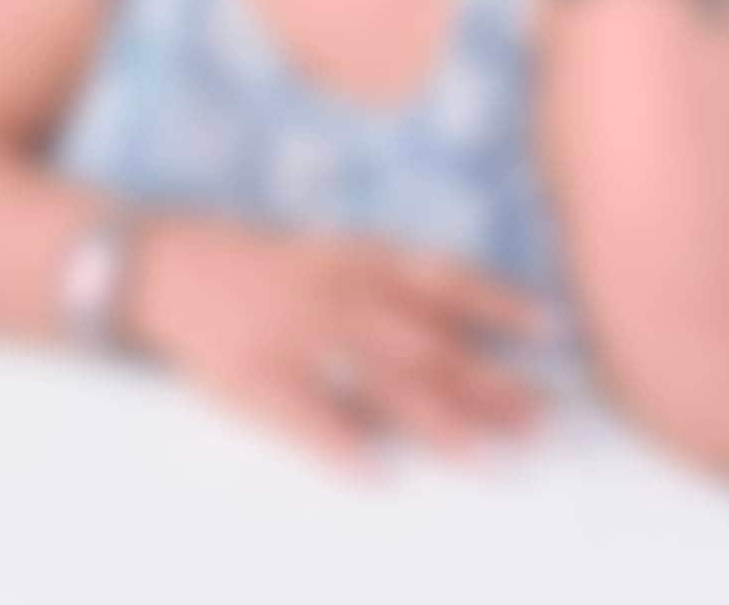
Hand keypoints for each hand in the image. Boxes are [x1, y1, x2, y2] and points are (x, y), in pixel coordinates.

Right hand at [125, 216, 551, 470]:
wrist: (174, 266)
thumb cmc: (270, 268)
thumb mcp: (337, 255)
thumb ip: (399, 287)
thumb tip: (476, 326)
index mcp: (360, 261)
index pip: (444, 281)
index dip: (500, 304)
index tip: (553, 327)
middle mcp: (338, 294)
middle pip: (427, 343)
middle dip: (487, 382)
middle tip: (540, 419)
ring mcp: (299, 337)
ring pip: (379, 380)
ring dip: (438, 418)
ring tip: (488, 456)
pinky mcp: (256, 379)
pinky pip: (301, 416)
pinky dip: (337, 443)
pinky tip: (373, 474)